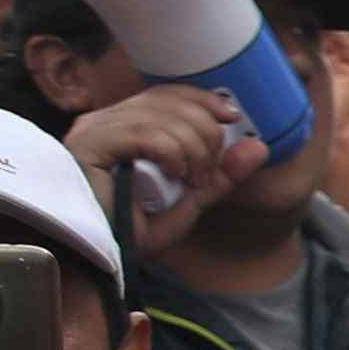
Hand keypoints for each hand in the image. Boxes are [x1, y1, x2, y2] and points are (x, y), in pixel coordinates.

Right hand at [63, 84, 264, 223]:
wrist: (99, 255)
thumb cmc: (133, 231)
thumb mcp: (188, 201)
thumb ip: (221, 175)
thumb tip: (259, 146)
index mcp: (125, 126)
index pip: (167, 94)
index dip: (203, 100)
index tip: (231, 118)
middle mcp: (106, 121)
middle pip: (170, 102)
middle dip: (206, 135)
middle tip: (205, 176)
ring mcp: (95, 130)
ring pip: (164, 117)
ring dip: (194, 151)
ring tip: (190, 183)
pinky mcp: (89, 144)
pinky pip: (146, 133)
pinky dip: (173, 154)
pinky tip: (174, 175)